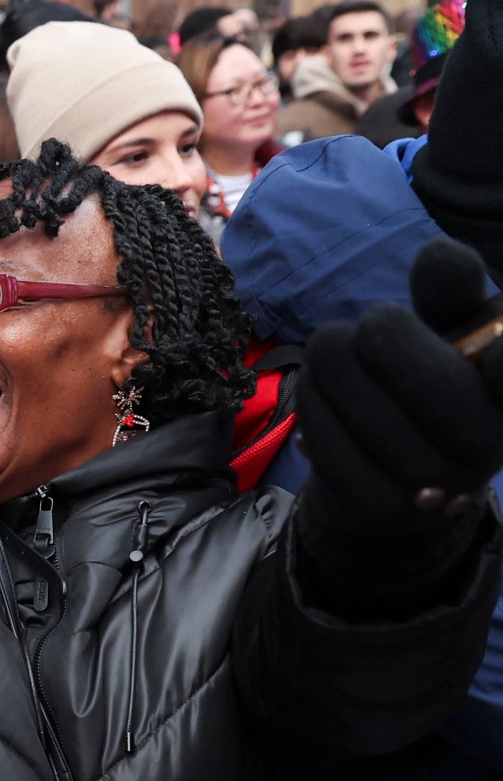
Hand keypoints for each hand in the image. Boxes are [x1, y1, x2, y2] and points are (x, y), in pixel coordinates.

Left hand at [300, 239, 502, 532]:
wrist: (393, 477)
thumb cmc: (427, 377)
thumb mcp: (450, 326)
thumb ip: (451, 289)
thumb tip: (437, 254)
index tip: (496, 350)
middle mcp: (489, 444)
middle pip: (412, 360)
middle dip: (381, 331)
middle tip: (377, 321)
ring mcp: (436, 484)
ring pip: (351, 388)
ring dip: (333, 365)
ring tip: (345, 364)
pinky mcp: (380, 508)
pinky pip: (321, 432)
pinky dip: (312, 405)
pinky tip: (325, 401)